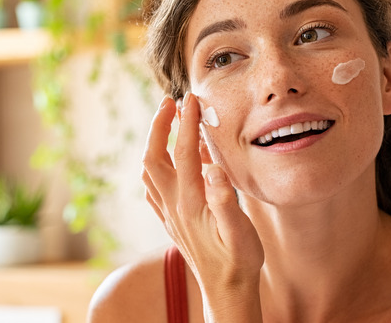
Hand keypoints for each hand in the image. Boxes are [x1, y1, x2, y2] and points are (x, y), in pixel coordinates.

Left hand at [142, 93, 263, 320]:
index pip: (184, 152)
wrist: (226, 291)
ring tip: (167, 123)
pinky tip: (167, 162)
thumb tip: (213, 168)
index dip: (186, 122)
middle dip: (158, 125)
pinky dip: (155, 166)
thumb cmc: (239, 262)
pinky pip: (153, 187)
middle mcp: (174, 205)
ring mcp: (169, 213)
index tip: (192, 98)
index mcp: (191, 203)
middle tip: (170, 102)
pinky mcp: (171, 221)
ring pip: (149, 171)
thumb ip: (226, 201)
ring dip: (154, 142)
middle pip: (154, 157)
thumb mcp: (240, 233)